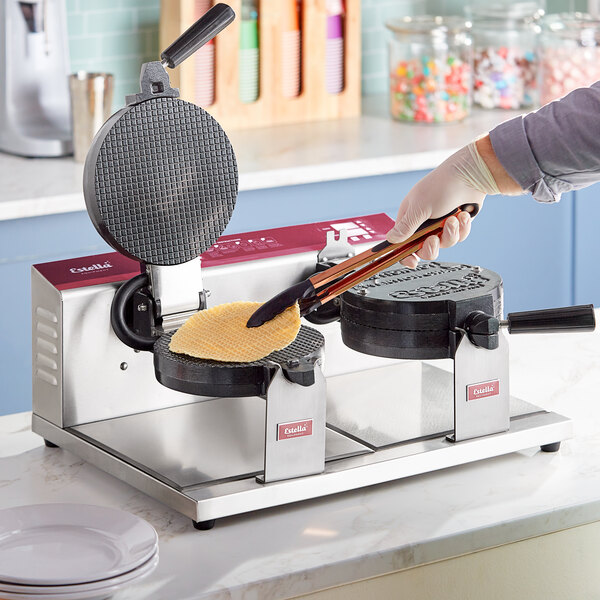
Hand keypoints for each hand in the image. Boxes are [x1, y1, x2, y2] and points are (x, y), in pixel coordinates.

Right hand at [387, 137, 519, 267]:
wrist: (471, 175)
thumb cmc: (442, 185)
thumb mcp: (420, 208)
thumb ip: (406, 227)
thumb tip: (391, 240)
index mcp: (410, 217)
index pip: (402, 242)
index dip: (405, 254)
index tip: (412, 261)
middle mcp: (424, 222)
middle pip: (423, 249)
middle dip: (431, 247)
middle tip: (434, 239)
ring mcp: (441, 223)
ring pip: (444, 244)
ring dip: (450, 234)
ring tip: (454, 219)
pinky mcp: (456, 224)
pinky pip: (458, 237)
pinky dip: (461, 228)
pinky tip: (463, 215)